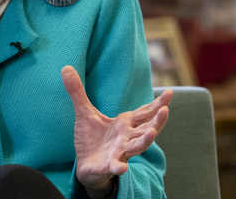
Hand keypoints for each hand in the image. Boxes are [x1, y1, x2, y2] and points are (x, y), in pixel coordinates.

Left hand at [61, 66, 171, 197]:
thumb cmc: (91, 139)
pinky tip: (121, 167)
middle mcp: (127, 137)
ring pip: (137, 146)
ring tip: (152, 133)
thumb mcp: (84, 112)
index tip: (170, 93)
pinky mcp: (109, 164)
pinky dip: (119, 166)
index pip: (145, 112)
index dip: (158, 104)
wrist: (85, 165)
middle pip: (147, 128)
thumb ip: (78, 92)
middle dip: (158, 121)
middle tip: (166, 110)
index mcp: (125, 124)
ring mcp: (120, 151)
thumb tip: (65, 67)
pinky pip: (115, 165)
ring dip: (145, 141)